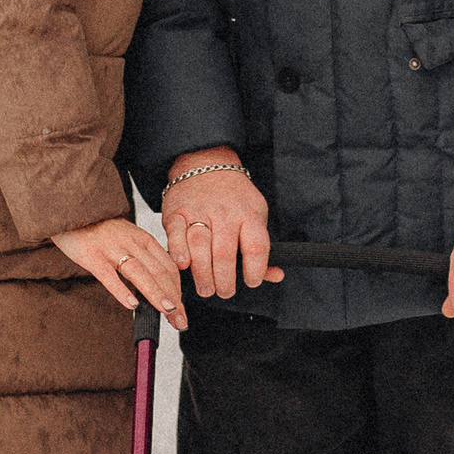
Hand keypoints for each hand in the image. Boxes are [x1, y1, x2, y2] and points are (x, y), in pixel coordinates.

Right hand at [51, 212, 184, 327]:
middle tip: (179, 320)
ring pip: (140, 273)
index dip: (178, 290)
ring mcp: (112, 248)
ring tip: (167, 312)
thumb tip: (157, 284)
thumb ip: (142, 256)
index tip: (180, 309)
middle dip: (173, 298)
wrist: (71, 209)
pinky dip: (121, 291)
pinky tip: (131, 305)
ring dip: (156, 294)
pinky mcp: (91, 255)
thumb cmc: (98, 228)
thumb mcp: (127, 237)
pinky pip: (108, 275)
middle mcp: (131, 242)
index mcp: (143, 239)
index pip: (168, 266)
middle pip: (159, 272)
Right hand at [163, 156, 280, 298]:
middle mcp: (225, 213)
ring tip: (206, 289)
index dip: (256, 270)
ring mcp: (199, 211)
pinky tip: (183, 265)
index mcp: (249, 214)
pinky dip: (178, 251)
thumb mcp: (256, 215)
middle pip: (225, 253)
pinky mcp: (177, 212)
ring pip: (200, 246)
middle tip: (224, 292)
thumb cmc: (234, 196)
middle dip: (225, 280)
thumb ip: (263, 249)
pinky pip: (176, 234)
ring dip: (202, 273)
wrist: (205, 162)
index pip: (256, 247)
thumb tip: (276, 275)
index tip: (251, 281)